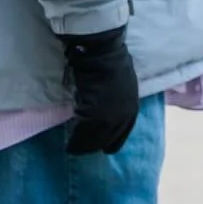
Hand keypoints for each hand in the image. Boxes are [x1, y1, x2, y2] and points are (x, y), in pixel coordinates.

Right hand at [58, 26, 139, 154]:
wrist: (102, 54)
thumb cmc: (111, 64)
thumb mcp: (123, 87)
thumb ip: (118, 103)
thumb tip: (108, 112)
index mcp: (132, 110)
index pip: (121, 135)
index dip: (111, 142)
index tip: (103, 147)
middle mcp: (122, 117)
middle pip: (107, 140)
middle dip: (95, 145)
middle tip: (83, 148)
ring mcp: (108, 117)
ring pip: (94, 140)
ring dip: (83, 145)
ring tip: (74, 148)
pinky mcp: (92, 114)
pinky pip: (82, 132)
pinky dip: (75, 138)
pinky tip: (70, 143)